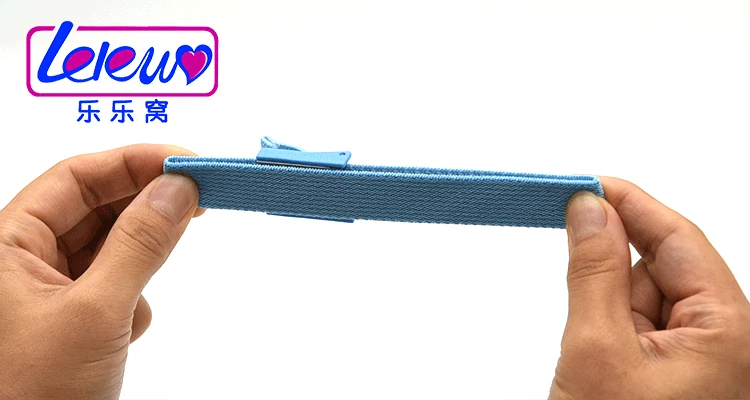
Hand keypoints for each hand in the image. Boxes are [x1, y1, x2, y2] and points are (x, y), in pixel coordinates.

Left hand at [0, 145, 200, 399]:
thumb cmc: (33, 395)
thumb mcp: (95, 312)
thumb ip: (139, 244)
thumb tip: (176, 188)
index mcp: (6, 245)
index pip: (76, 177)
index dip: (133, 161)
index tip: (186, 162)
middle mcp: (23, 260)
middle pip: (95, 205)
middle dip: (146, 202)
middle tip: (199, 195)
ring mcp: (49, 289)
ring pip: (109, 244)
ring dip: (140, 256)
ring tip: (152, 277)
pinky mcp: (73, 317)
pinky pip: (115, 281)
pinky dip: (134, 295)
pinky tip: (128, 327)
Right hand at [550, 177, 749, 398]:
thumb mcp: (597, 347)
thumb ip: (594, 271)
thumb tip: (589, 209)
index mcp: (727, 330)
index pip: (678, 238)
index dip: (629, 204)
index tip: (583, 185)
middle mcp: (725, 339)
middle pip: (659, 267)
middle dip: (612, 280)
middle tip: (583, 304)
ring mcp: (702, 356)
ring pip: (644, 297)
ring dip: (609, 315)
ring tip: (597, 362)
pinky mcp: (678, 369)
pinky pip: (640, 325)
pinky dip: (612, 332)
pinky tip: (603, 366)